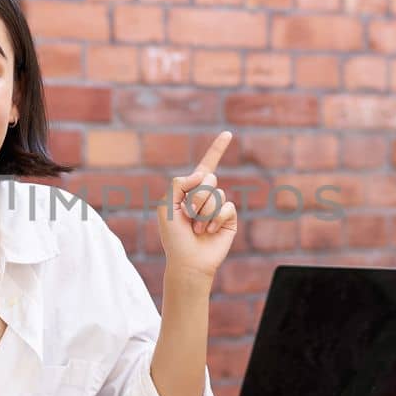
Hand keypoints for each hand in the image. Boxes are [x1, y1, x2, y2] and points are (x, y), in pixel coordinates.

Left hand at [155, 131, 239, 280]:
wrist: (187, 261)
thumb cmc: (174, 236)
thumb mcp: (166, 205)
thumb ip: (178, 184)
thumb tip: (203, 175)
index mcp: (190, 189)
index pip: (205, 165)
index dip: (217, 149)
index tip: (228, 133)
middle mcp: (207, 195)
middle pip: (207, 179)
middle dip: (195, 198)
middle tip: (188, 216)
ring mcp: (219, 206)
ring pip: (216, 194)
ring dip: (203, 213)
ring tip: (197, 228)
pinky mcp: (229, 219)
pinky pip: (227, 207)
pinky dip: (214, 220)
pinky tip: (208, 232)